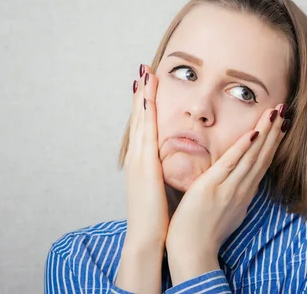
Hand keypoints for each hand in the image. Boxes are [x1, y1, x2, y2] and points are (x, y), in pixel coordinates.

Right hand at [122, 64, 166, 247]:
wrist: (147, 236)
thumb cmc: (156, 214)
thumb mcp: (159, 186)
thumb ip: (162, 171)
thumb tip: (169, 161)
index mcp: (142, 161)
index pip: (144, 126)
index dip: (144, 104)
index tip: (148, 84)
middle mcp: (137, 156)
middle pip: (139, 118)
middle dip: (140, 93)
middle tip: (143, 69)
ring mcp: (138, 159)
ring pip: (140, 120)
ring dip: (141, 96)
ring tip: (143, 75)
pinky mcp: (143, 165)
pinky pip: (145, 133)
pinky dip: (145, 114)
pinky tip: (147, 98)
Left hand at [165, 104, 288, 283]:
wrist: (192, 253)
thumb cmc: (204, 234)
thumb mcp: (226, 212)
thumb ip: (232, 195)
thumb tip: (237, 185)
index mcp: (244, 194)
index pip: (262, 163)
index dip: (273, 143)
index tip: (281, 126)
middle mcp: (242, 190)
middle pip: (263, 156)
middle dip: (274, 132)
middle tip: (284, 110)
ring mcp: (229, 189)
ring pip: (252, 156)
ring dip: (265, 132)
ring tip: (274, 112)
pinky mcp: (212, 188)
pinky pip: (231, 164)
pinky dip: (243, 148)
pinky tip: (253, 133)